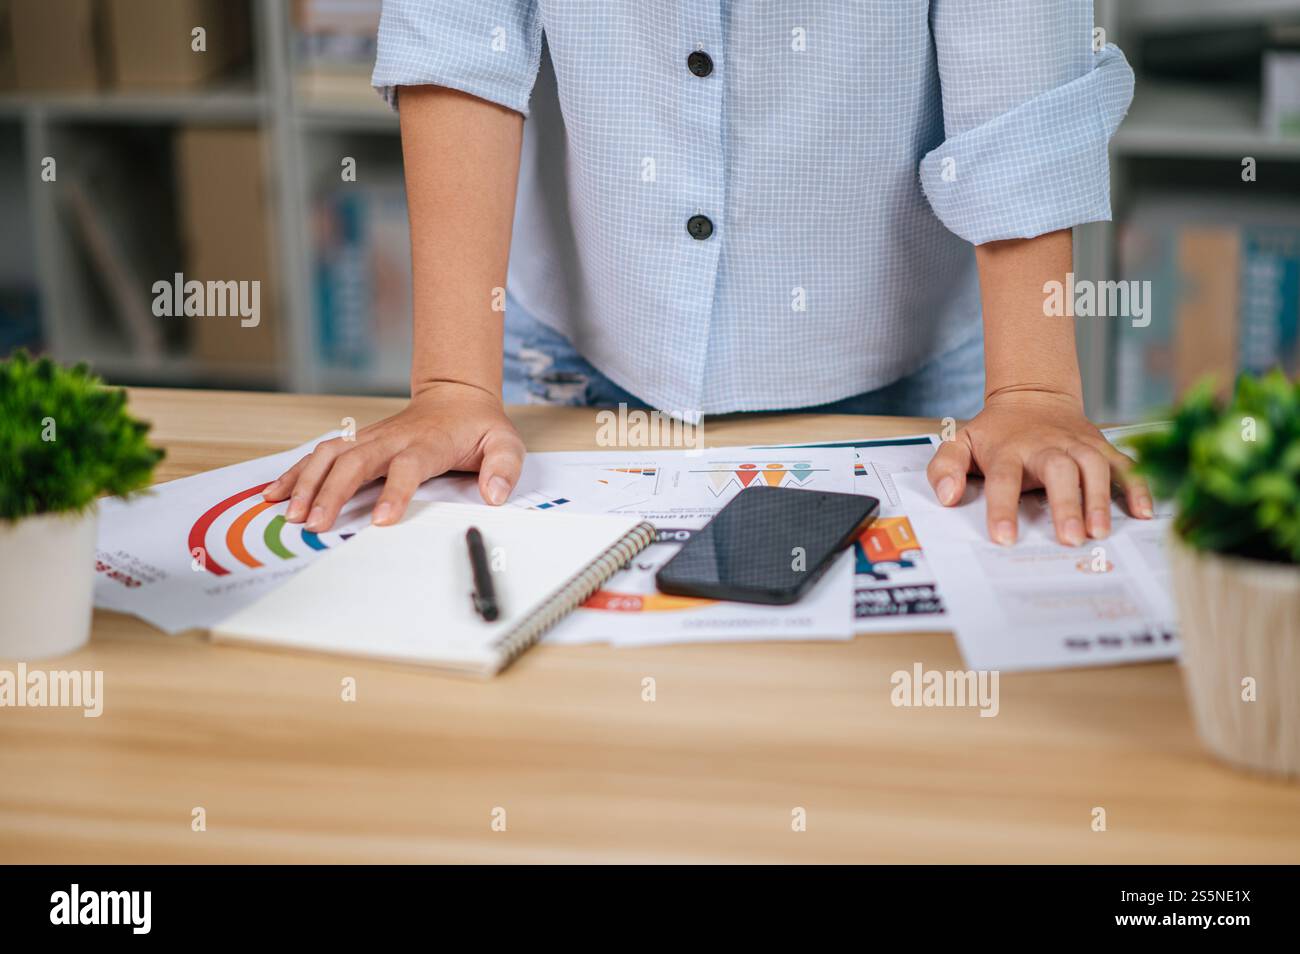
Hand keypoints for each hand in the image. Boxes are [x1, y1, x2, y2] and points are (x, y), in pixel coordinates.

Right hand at [263, 381, 524, 530]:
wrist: (456, 396)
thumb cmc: (478, 426)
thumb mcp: (505, 444)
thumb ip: (504, 469)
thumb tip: (496, 495)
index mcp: (427, 444)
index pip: (407, 467)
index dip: (394, 492)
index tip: (381, 520)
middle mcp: (392, 439)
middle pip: (355, 462)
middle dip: (332, 493)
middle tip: (315, 524)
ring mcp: (370, 438)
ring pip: (330, 455)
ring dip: (307, 482)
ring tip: (289, 513)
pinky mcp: (357, 441)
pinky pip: (321, 453)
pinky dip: (296, 472)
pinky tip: (274, 492)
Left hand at [925, 389, 1153, 545]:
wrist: (1032, 396)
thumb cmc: (996, 432)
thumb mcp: (959, 442)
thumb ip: (946, 468)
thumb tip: (947, 496)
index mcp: (1009, 450)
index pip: (1003, 479)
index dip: (1003, 508)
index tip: (1004, 538)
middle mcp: (1047, 446)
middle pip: (1058, 470)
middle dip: (1066, 504)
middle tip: (1070, 538)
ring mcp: (1077, 445)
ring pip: (1093, 466)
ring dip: (1100, 499)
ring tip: (1100, 532)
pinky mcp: (1101, 447)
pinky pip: (1123, 464)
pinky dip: (1137, 485)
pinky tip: (1144, 512)